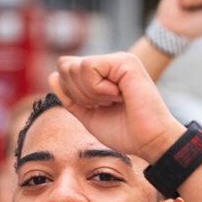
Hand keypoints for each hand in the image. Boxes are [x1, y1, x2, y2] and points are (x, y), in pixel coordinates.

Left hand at [47, 52, 183, 162]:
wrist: (149, 141)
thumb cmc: (125, 132)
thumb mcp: (88, 115)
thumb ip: (70, 97)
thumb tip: (52, 76)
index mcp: (102, 74)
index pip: (65, 69)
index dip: (71, 92)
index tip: (96, 107)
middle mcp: (109, 63)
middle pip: (66, 66)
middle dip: (78, 93)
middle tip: (105, 104)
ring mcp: (117, 59)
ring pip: (75, 67)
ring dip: (89, 93)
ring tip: (113, 100)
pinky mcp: (124, 61)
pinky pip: (88, 67)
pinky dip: (96, 88)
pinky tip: (117, 95)